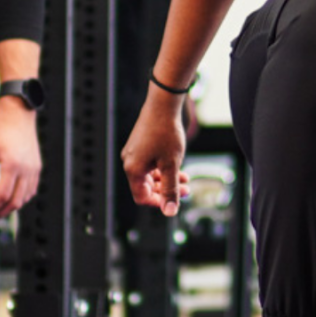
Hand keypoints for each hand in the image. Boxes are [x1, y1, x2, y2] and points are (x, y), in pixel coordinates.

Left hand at [0, 98, 41, 220]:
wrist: (18, 114)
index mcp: (11, 164)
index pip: (2, 195)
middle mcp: (26, 169)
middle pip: (15, 201)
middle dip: (0, 213)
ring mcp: (34, 169)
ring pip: (24, 198)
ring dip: (10, 208)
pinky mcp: (37, 167)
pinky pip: (31, 190)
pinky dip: (21, 198)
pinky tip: (9, 199)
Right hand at [121, 93, 191, 217]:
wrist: (163, 105)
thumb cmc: (165, 133)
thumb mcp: (171, 165)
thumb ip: (170, 189)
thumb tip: (169, 211)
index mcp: (133, 169)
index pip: (142, 197)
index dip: (158, 203)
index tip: (174, 202)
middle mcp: (129, 162)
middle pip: (146, 186)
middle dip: (166, 190)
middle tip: (186, 190)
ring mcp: (133, 153)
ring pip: (150, 175)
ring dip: (167, 179)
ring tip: (185, 178)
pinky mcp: (139, 145)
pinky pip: (150, 163)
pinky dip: (163, 168)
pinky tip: (178, 166)